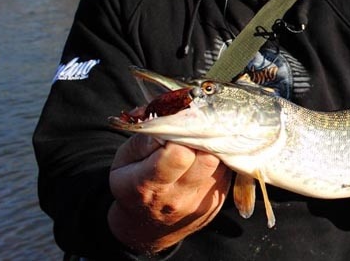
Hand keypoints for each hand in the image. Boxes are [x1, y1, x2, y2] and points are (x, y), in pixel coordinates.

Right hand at [108, 134, 232, 253]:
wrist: (145, 227)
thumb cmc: (131, 186)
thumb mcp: (122, 162)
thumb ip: (142, 141)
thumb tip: (167, 121)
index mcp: (150, 186)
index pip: (179, 155)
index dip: (181, 135)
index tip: (176, 128)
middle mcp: (178, 198)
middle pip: (207, 157)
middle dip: (202, 138)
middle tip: (192, 133)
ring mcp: (201, 202)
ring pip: (221, 162)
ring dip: (212, 148)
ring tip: (197, 146)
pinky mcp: (217, 202)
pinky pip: (226, 171)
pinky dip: (218, 160)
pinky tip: (203, 159)